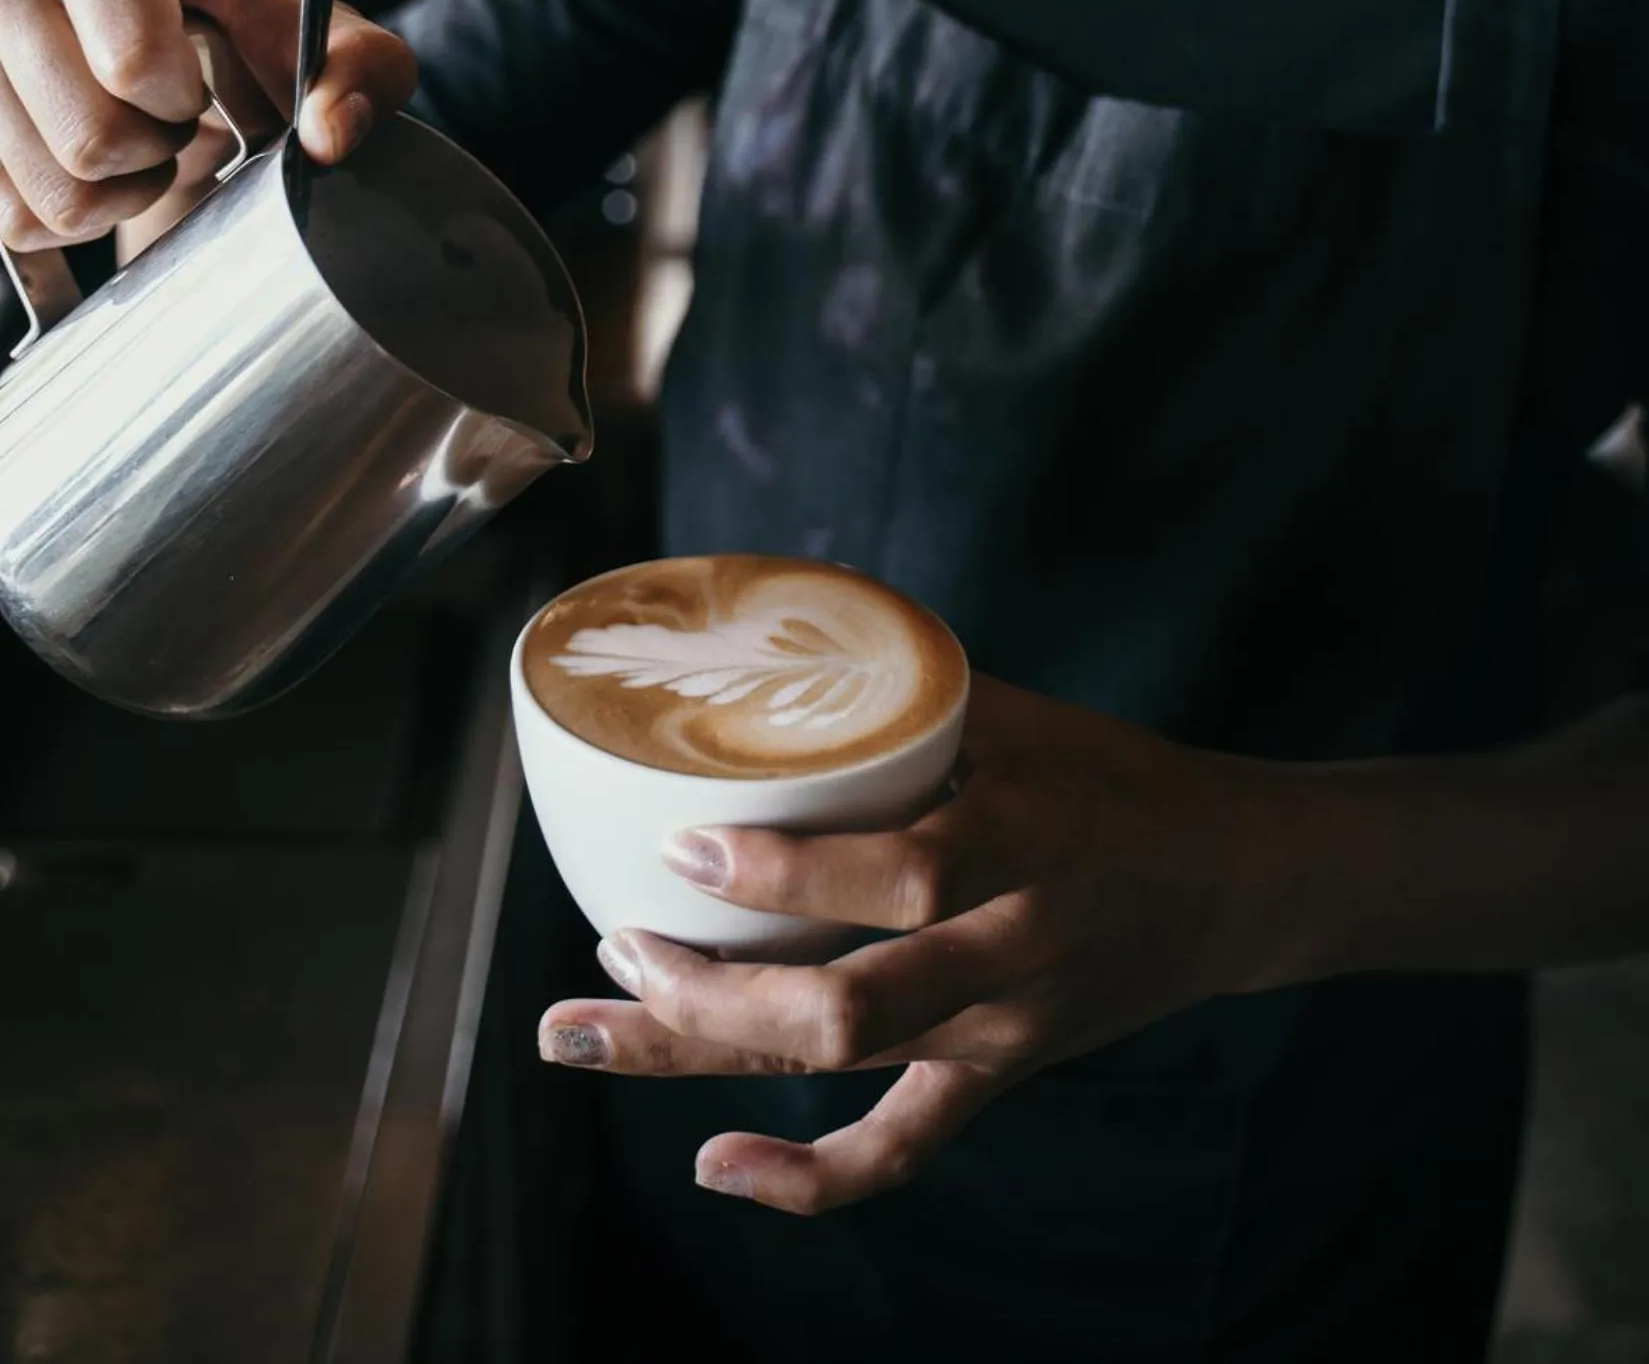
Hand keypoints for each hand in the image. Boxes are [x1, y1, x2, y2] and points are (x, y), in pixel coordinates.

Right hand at [0, 0, 415, 257]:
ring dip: (116, 195)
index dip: (182, 100)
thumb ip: (361, 68)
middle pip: (91, 139)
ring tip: (133, 143)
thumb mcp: (314, 34)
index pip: (135, 63)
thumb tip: (332, 136)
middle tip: (169, 119)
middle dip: (156, 152)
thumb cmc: (235, 34)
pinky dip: (67, 221)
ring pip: (48, 194)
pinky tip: (90, 171)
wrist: (167, 47)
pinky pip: (11, 221)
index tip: (193, 80)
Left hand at [539, 674, 1296, 1216]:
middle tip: (607, 952)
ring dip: (702, 1058)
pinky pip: (904, 1150)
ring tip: (580, 1034)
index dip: (782, 876)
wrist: (1233, 880)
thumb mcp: (1022, 715)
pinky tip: (717, 1168)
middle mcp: (1005, 946)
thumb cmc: (1113, 777)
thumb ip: (905, 702)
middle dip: (709, 995)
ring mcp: (998, 1025)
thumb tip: (761, 658)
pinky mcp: (997, 1072)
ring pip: (843, 1069)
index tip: (680, 848)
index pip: (896, 875)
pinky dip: (811, 1179)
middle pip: (846, 1007)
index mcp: (1016, 841)